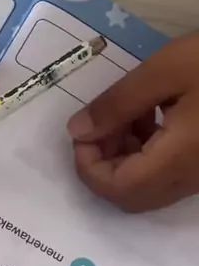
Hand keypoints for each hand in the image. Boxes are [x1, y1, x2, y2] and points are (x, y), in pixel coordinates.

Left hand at [67, 33, 198, 211]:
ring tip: (129, 110)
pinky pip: (167, 175)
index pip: (115, 188)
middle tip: (102, 120)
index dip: (87, 165)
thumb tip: (78, 131)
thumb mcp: (167, 70)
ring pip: (147, 187)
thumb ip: (118, 103)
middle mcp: (190, 179)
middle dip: (103, 161)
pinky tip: (155, 113)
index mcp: (178, 159)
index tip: (83, 129)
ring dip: (124, 155)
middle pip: (128, 195)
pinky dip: (147, 152)